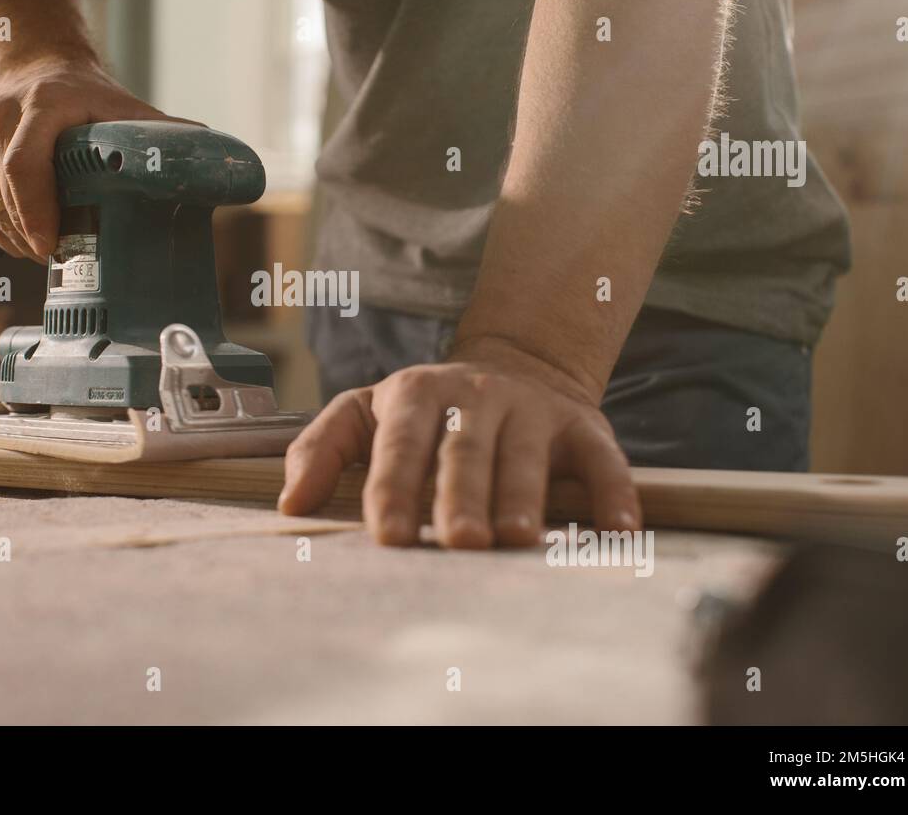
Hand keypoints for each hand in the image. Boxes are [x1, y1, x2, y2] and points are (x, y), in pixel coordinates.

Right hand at [0, 57, 185, 259]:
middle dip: (29, 234)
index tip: (49, 244)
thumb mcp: (122, 108)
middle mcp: (2, 115)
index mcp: (44, 105)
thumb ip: (159, 132)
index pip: (24, 163)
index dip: (35, 208)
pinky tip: (20, 241)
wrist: (36, 68)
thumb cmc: (86, 96)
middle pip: (6, 192)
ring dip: (15, 237)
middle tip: (56, 258)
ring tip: (44, 252)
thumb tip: (209, 151)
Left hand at [278, 335, 640, 547]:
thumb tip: (290, 505)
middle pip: (465, 451)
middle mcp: (476, 396)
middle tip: (457, 541)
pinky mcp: (582, 427)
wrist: (515, 367)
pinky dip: (612, 493)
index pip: (401, 444)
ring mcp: (531, 409)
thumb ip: (321, 449)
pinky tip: (617, 530)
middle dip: (460, 496)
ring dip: (523, 496)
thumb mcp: (365, 412)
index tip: (389, 536)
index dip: (394, 488)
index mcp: (415, 393)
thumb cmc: (426, 411)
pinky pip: (601, 460)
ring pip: (526, 455)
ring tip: (516, 538)